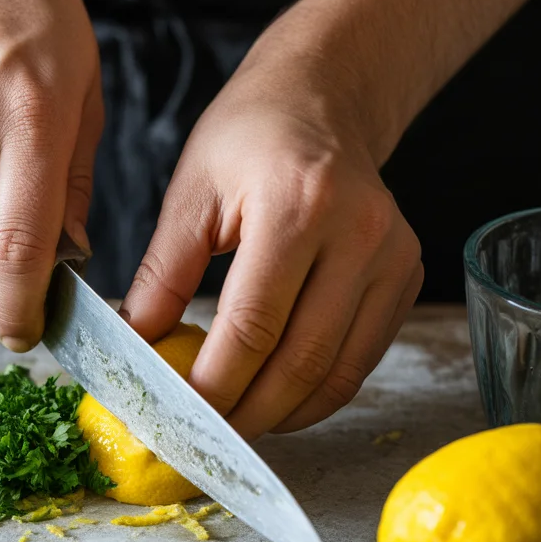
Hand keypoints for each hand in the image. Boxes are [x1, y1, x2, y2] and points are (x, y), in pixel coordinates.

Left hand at [119, 32, 422, 437]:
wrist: (321, 100)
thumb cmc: (248, 137)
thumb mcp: (190, 192)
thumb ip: (163, 272)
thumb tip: (136, 346)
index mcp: (297, 205)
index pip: (251, 325)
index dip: (212, 385)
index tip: (175, 418)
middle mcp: (359, 233)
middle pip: (300, 360)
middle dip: (247, 415)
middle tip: (203, 442)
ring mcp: (392, 257)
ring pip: (338, 372)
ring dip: (284, 415)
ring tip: (236, 430)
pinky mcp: (404, 277)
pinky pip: (361, 360)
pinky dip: (318, 394)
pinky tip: (279, 402)